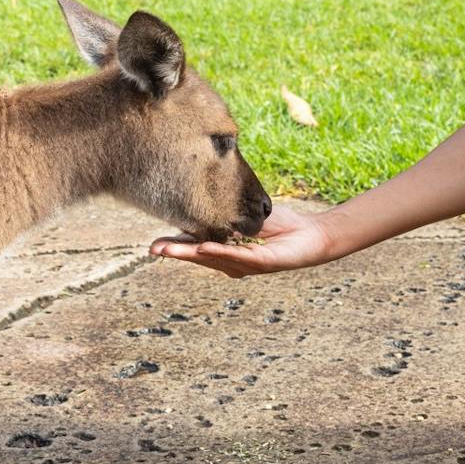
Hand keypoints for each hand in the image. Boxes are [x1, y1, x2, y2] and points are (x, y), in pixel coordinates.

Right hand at [149, 204, 334, 277]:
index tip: (153, 246)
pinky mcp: (263, 263)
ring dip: (191, 254)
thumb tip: (199, 198)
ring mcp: (246, 265)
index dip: (174, 247)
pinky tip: (206, 248)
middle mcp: (232, 262)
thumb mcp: (245, 215)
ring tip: (170, 251)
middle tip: (153, 251)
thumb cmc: (279, 225)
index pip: (195, 248)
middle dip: (176, 253)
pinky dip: (221, 252)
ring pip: (214, 258)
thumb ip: (224, 214)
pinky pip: (239, 256)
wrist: (310, 233)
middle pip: (199, 256)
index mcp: (225, 251)